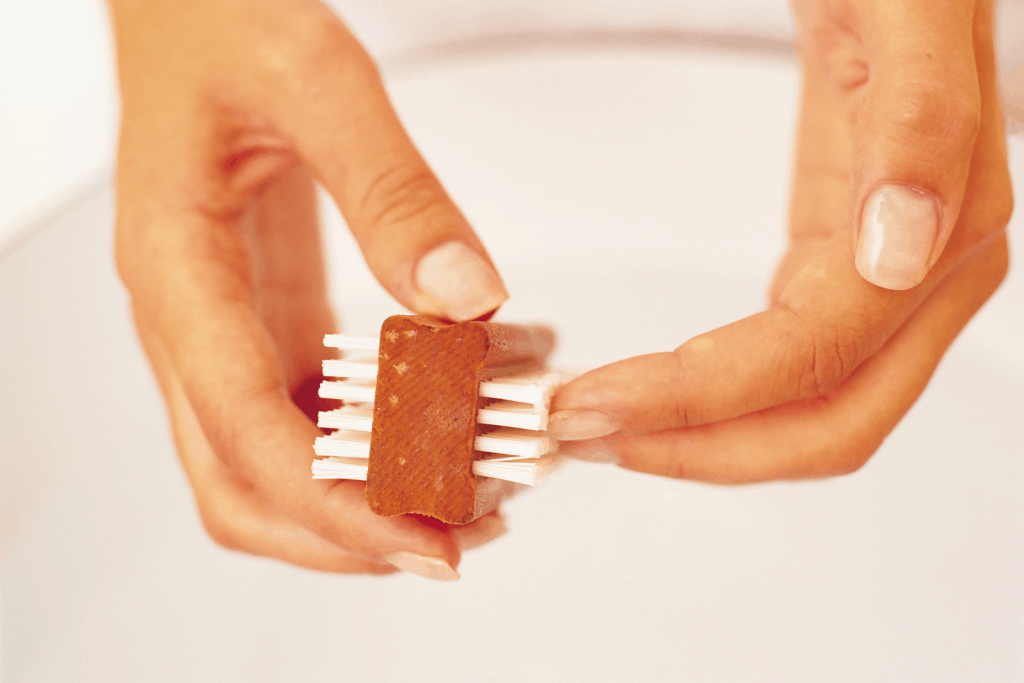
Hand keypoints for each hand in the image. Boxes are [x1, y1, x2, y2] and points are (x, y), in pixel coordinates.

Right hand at [110, 0, 508, 577]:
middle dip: (342, 535)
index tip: (426, 541)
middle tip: (450, 542)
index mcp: (179, 268)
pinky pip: (299, 414)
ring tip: (458, 502)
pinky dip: (363, 448)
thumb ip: (394, 191)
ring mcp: (221, 325)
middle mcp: (188, 317)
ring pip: (266, 463)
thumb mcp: (318, 80)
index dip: (336, 505)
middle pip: (239, 483)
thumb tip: (465, 298)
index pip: (245, 428)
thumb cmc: (221, 19)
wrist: (187, 2)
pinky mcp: (259, 316)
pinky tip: (432, 438)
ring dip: (354, 503)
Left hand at [548, 0, 1012, 480]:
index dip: (702, 399)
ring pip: (808, 414)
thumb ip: (919, 121)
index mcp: (947, 226)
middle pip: (823, 423)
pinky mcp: (839, 272)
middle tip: (579, 430)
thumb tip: (902, 253)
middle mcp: (930, 274)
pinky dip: (717, 397)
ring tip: (598, 421)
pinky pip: (789, 371)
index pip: (815, 356)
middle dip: (696, 445)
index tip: (597, 404)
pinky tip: (652, 388)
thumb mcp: (904, 13)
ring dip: (701, 437)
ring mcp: (888, 283)